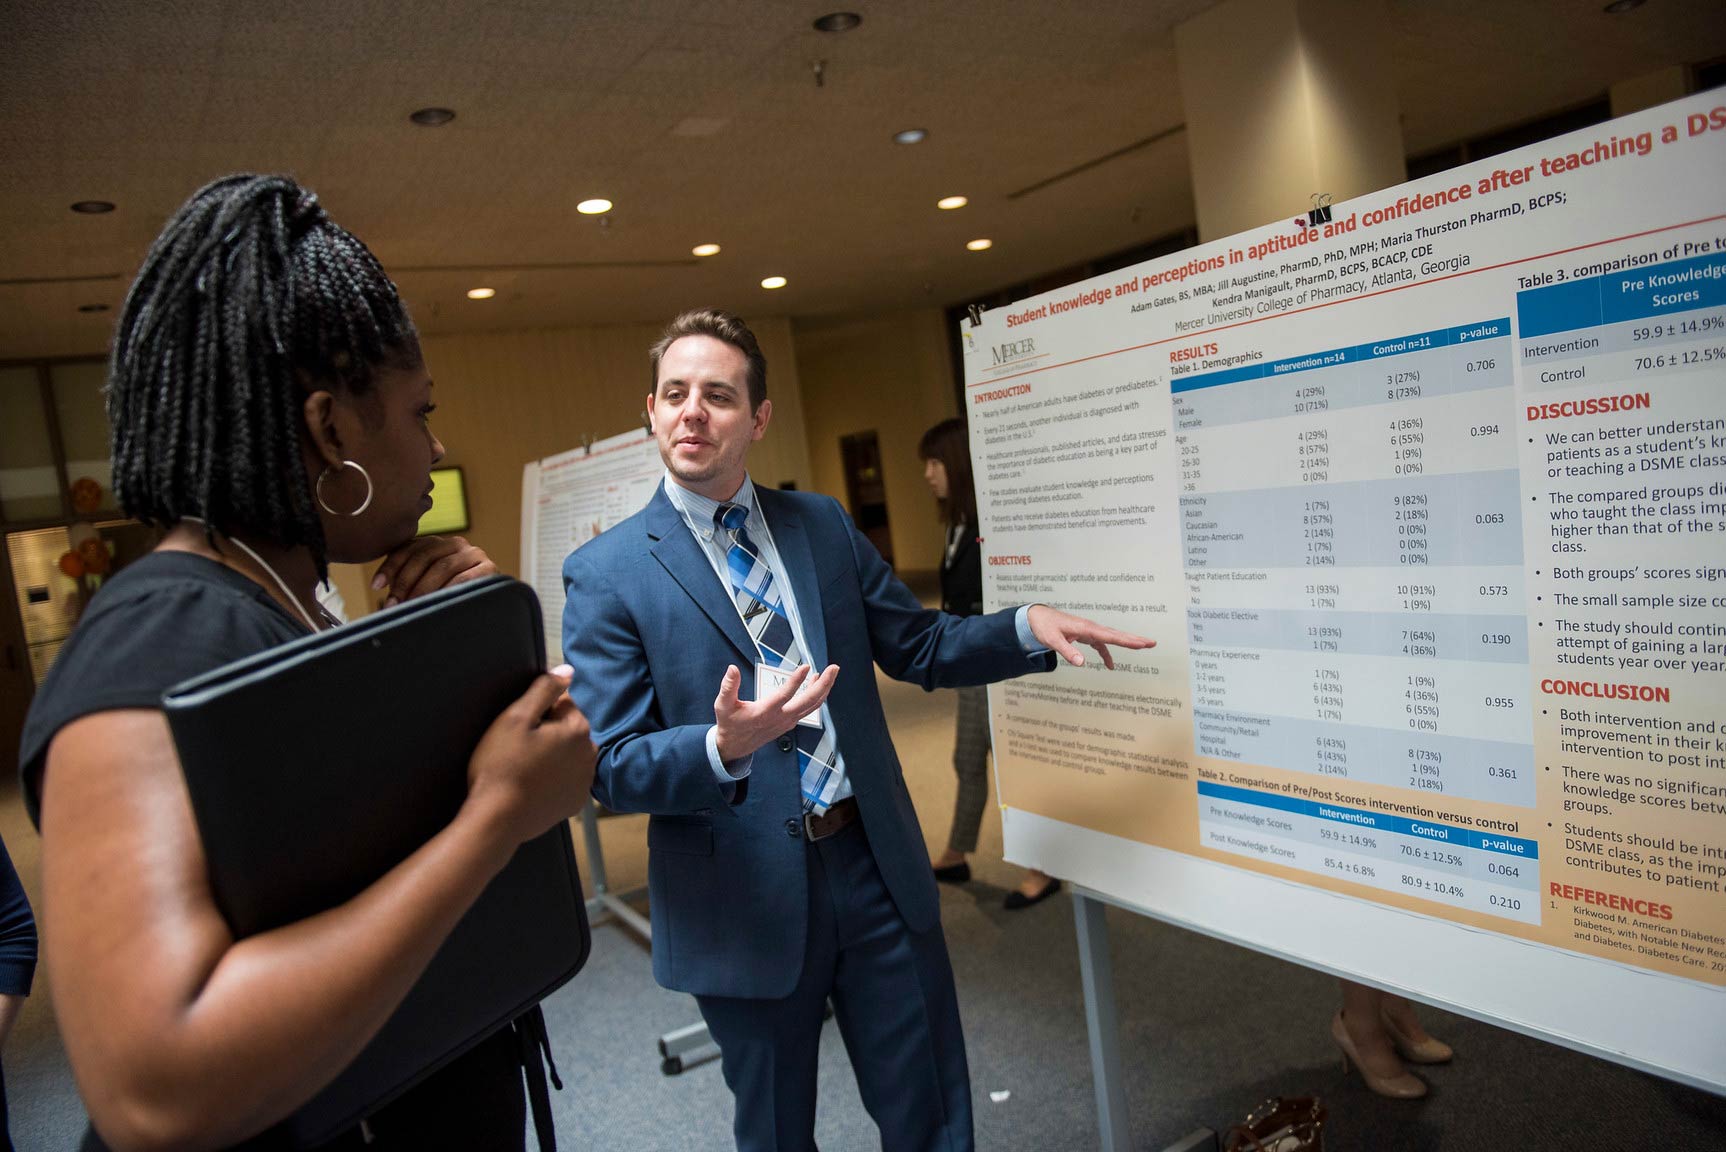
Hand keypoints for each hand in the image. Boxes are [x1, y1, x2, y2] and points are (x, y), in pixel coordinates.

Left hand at [373, 535, 496, 605]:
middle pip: (424, 556)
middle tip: (394, 603)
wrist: (488, 610)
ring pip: (442, 566)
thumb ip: (407, 580)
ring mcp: (474, 554)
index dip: (391, 566)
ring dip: (423, 589)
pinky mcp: (489, 568)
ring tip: (412, 606)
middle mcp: (455, 543)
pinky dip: (447, 591)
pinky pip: (464, 579)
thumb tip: (378, 587)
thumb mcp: (425, 586)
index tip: (376, 585)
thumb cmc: (449, 599)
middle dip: (405, 581)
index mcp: (437, 544)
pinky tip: (437, 604)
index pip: (409, 549)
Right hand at [464, 665, 596, 846]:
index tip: (520, 729)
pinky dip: (553, 779)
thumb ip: (544, 689)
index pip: (563, 703)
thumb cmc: (501, 766)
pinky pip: (566, 779)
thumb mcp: (516, 717)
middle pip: (567, 729)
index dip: (538, 711)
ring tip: (524, 768)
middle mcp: (590, 754)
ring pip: (568, 754)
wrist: (497, 819)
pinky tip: (532, 784)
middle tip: (518, 749)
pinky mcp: (575, 802)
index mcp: (578, 729)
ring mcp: (585, 781)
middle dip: (547, 733)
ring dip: (551, 756)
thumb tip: (567, 670)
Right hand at [713, 663, 838, 761]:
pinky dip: (817, 696)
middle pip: (809, 702)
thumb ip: (728, 687)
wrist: (736, 745)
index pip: (784, 695)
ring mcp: (788, 721)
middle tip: (833, 668)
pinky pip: (809, 709)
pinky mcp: (790, 722)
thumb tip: (732, 669)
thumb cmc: (730, 723)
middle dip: (824, 684)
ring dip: (824, 688)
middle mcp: (780, 718)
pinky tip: (816, 682)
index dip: (796, 681)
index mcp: (764, 712)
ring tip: (831, 672)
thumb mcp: (723, 705)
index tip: (806, 666)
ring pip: (813, 706)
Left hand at [1026, 604, 1154, 668]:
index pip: (1110, 636)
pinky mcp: (1085, 635)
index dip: (1126, 641)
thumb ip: (1067, 651)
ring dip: (1126, 643)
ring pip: (1111, 638)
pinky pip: (1100, 644)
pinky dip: (1106, 654)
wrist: (1037, 617)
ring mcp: (1089, 631)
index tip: (1141, 644)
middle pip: (1116, 634)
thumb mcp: (1053, 640)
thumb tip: (1082, 663)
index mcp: (1086, 628)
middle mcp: (1090, 628)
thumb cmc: (1045, 627)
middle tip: (1152, 643)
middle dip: (1134, 640)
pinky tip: (1110, 666)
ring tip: (1143, 647)